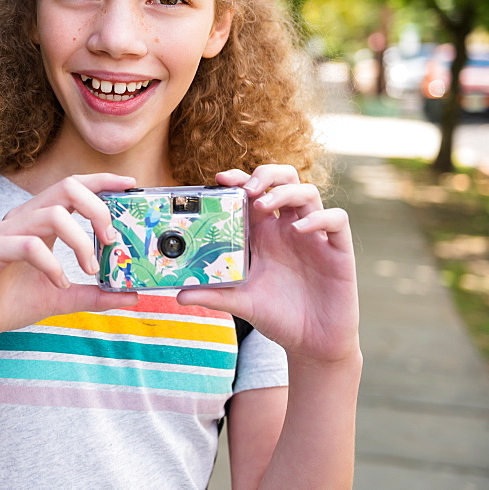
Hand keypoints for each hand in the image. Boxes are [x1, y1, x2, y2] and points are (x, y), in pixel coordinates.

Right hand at [0, 173, 139, 350]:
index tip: (129, 185)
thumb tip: (131, 295)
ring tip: (89, 269)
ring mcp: (5, 231)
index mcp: (39, 221)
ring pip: (51, 213)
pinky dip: (52, 265)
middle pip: (66, 187)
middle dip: (97, 208)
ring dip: (80, 242)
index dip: (102, 180)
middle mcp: (23, 218)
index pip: (74, 187)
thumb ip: (95, 294)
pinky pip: (28, 245)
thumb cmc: (10, 302)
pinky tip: (60, 283)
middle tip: (111, 240)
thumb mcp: (63, 298)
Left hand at [177, 164, 359, 364]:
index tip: (220, 179)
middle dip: (265, 174)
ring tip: (265, 206)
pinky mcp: (337, 250)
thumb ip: (213, 295)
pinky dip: (319, 217)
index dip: (239, 179)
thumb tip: (179, 294)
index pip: (253, 192)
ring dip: (285, 192)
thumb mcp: (240, 302)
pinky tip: (299, 229)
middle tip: (247, 189)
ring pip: (308, 192)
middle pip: (284, 179)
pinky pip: (337, 219)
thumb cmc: (276, 315)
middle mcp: (288, 227)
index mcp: (263, 233)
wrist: (311, 344)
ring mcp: (314, 236)